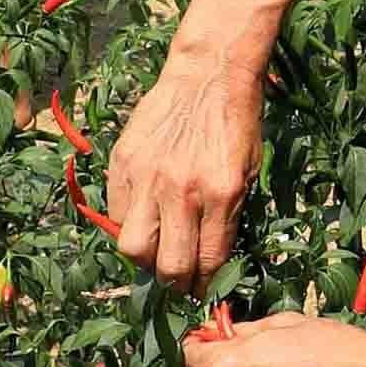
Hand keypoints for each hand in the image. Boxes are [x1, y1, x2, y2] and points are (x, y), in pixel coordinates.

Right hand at [106, 53, 264, 289]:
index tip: (201, 292)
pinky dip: (127, 223)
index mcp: (222, 195)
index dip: (203, 287)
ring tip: (155, 250)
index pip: (207, 263)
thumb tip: (210, 262)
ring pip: (132, 247)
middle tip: (178, 279)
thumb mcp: (249, 173)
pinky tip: (142, 216)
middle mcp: (183, 192)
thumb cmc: (236, 124)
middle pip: (166, 266)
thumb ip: (228, 218)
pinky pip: (117, 213)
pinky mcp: (123, 163)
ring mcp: (148, 177)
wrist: (209, 74)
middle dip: (174, 282)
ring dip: (144, 259)